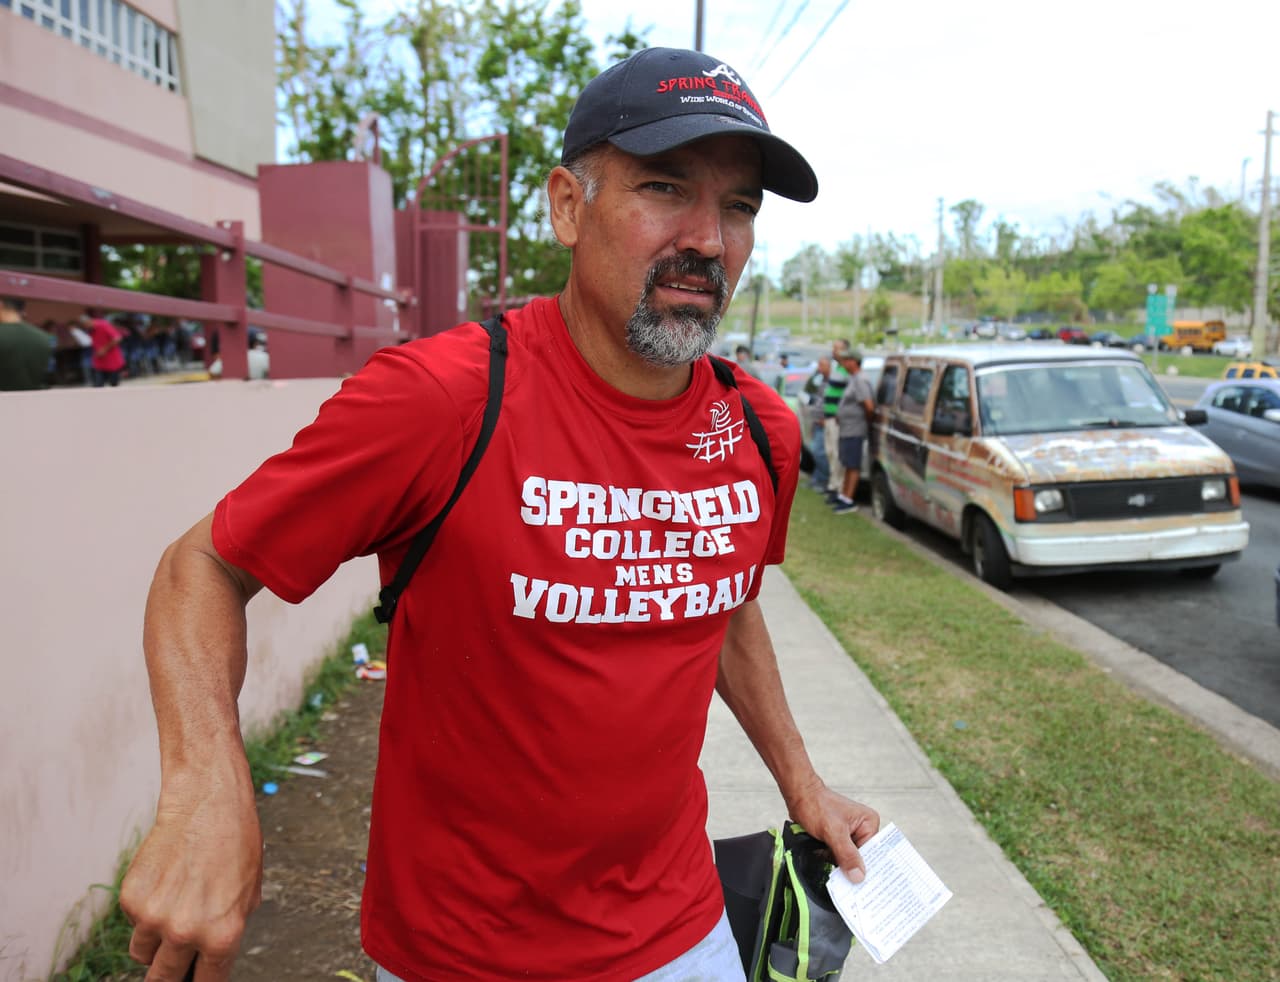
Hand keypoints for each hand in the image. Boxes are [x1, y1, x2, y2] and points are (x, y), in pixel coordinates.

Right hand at [119, 772, 262, 980]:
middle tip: (175, 968)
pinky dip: (145, 911)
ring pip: (143, 954)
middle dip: (170, 977)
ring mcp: (154, 917)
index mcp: (222, 934)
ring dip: (155, 943)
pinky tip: (165, 883)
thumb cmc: (234, 842)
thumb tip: (212, 955)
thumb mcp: (249, 892)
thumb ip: (230, 928)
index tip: (198, 980)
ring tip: (173, 909)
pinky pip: (134, 922)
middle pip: (164, 980)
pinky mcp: (131, 899)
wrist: (206, 804)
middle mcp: (185, 932)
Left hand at [786, 781, 879, 882]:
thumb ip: (846, 854)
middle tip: (846, 884)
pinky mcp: (838, 838)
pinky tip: (825, 860)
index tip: (861, 886)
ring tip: (831, 865)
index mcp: (869, 822)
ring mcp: (850, 834)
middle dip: (850, 866)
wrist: (799, 796)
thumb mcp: (833, 831)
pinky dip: (831, 860)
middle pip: (861, 857)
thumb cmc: (816, 805)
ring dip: (838, 864)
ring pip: (848, 859)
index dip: (866, 868)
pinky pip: (839, 855)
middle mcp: (862, 829)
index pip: (872, 853)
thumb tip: (859, 876)